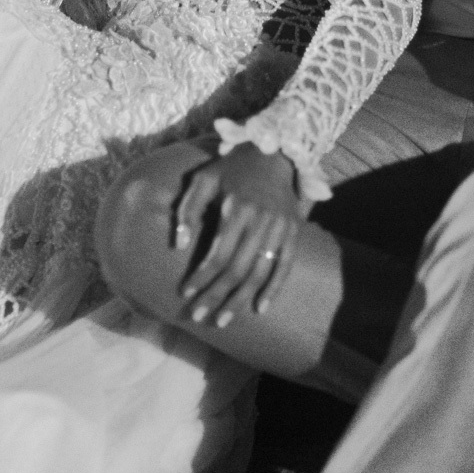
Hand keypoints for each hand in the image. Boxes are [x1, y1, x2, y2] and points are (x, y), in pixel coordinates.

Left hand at [174, 143, 303, 327]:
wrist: (274, 152)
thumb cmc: (231, 168)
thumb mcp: (202, 179)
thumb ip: (187, 210)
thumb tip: (179, 246)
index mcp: (237, 208)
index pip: (218, 255)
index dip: (201, 277)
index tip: (186, 293)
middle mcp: (262, 220)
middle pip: (237, 270)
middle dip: (216, 296)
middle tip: (199, 317)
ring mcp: (281, 227)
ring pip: (259, 273)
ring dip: (240, 300)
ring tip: (223, 320)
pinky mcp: (294, 230)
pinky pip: (285, 266)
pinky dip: (274, 289)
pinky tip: (260, 308)